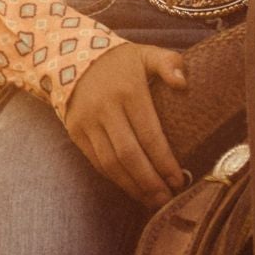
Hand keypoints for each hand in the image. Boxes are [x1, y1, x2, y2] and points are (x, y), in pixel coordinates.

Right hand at [61, 43, 188, 205]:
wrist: (70, 56)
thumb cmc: (120, 61)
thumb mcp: (146, 53)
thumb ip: (169, 63)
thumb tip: (183, 83)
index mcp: (129, 91)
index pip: (149, 134)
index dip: (164, 161)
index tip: (178, 180)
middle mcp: (106, 108)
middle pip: (129, 155)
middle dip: (149, 181)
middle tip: (167, 200)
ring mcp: (87, 122)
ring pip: (110, 163)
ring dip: (132, 186)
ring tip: (152, 201)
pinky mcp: (75, 131)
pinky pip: (96, 161)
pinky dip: (114, 178)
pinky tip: (131, 188)